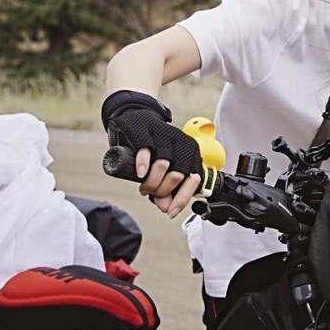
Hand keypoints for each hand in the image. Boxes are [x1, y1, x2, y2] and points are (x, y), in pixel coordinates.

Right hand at [102, 90, 202, 217]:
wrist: (136, 118)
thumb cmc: (153, 147)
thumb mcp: (163, 168)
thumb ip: (166, 188)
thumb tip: (166, 208)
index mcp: (191, 153)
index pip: (194, 179)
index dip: (182, 199)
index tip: (171, 211)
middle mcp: (181, 142)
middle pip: (177, 175)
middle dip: (162, 191)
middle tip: (151, 194)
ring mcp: (164, 134)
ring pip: (163, 165)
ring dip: (152, 182)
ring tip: (144, 188)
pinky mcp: (146, 129)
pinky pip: (147, 149)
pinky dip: (144, 164)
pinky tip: (140, 174)